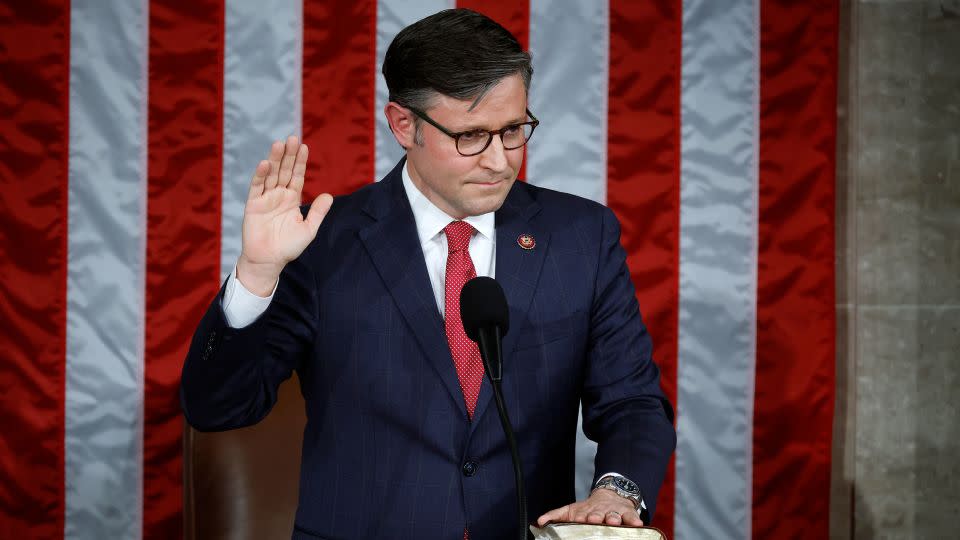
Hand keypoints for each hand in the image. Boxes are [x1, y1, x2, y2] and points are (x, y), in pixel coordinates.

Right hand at [237, 135, 332, 294]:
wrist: (269, 260)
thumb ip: (317, 212)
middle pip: (284, 171)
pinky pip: (257, 187)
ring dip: (274, 160)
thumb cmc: (288, 247)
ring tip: (279, 144)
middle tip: (292, 138)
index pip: (297, 176)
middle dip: (288, 155)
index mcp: (292, 199)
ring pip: (271, 175)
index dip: (300, 162)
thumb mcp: (308, 229)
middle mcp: (279, 195)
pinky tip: (265, 164)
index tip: (304, 146)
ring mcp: (266, 198)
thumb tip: (329, 196)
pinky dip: (261, 175)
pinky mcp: (253, 204)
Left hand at [536, 488, 643, 527]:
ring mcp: (614, 512)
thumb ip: (555, 516)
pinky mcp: (628, 513)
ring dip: (613, 518)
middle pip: (598, 514)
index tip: (579, 519)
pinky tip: (637, 524)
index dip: (581, 517)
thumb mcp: (571, 510)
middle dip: (596, 517)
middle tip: (594, 519)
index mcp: (586, 512)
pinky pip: (632, 517)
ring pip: (614, 515)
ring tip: (614, 521)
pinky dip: (635, 520)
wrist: (610, 495)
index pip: (583, 515)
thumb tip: (539, 522)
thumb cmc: (589, 509)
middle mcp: (600, 512)